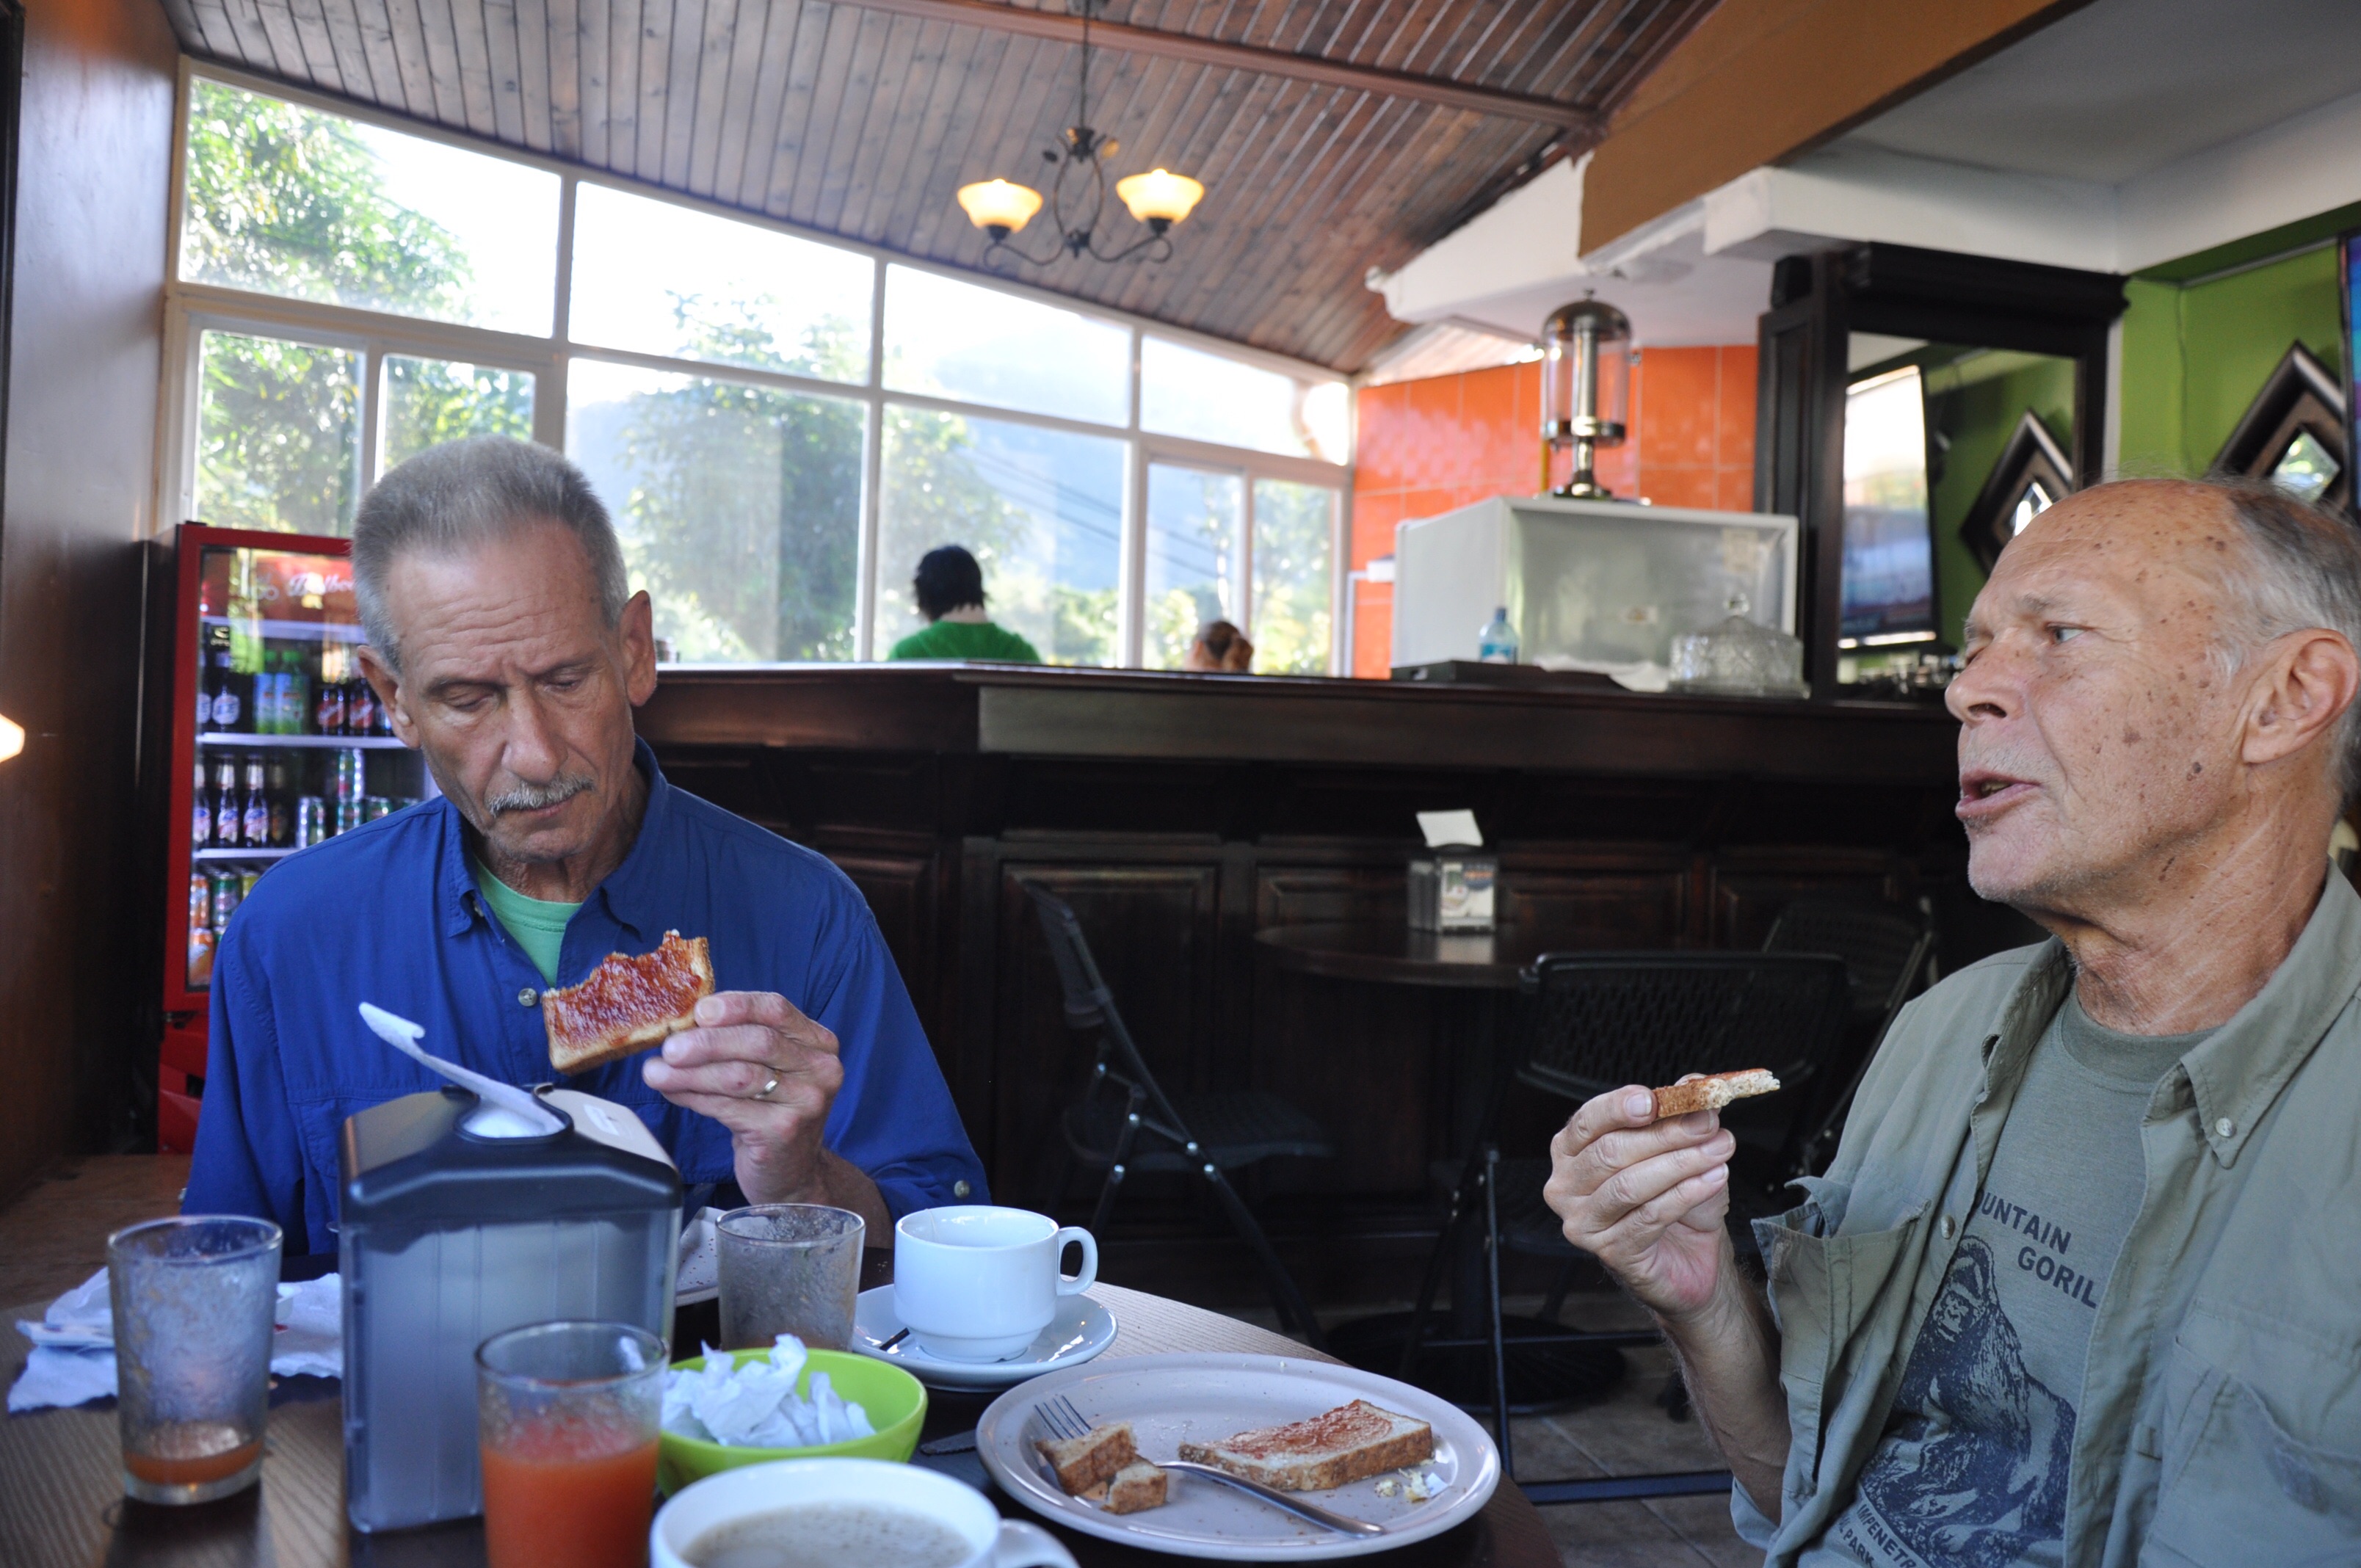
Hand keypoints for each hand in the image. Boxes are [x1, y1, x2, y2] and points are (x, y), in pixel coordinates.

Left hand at [641, 991, 842, 1205]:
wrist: (793, 1173)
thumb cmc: (772, 1114)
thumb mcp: (769, 1069)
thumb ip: (739, 1043)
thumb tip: (681, 1027)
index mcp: (817, 1042)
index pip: (776, 1009)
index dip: (735, 1005)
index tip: (699, 1011)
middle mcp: (820, 1069)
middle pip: (758, 1041)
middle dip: (707, 1042)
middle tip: (669, 1047)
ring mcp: (806, 1102)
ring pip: (740, 1076)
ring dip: (691, 1073)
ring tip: (656, 1073)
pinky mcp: (783, 1131)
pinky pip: (729, 1107)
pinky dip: (694, 1097)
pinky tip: (673, 1093)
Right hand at [1543, 1078, 1736, 1321]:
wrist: (1688, 1255)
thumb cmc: (1673, 1199)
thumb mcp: (1679, 1147)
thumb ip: (1679, 1113)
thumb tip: (1693, 1083)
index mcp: (1572, 1152)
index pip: (1587, 1121)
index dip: (1618, 1107)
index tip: (1654, 1099)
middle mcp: (1567, 1187)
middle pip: (1611, 1152)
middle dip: (1664, 1134)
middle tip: (1707, 1124)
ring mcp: (1584, 1223)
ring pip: (1629, 1185)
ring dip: (1680, 1163)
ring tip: (1718, 1151)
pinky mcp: (1611, 1252)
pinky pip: (1649, 1217)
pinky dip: (1684, 1194)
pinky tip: (1711, 1180)